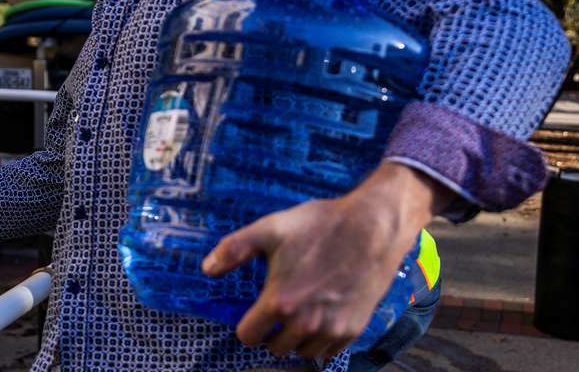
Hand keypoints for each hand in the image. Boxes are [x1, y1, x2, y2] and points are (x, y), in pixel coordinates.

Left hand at [200, 163, 450, 360]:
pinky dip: (320, 342)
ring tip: (298, 313)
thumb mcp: (270, 229)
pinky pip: (328, 352)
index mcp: (280, 302)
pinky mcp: (353, 330)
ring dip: (295, 339)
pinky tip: (319, 318)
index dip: (247, 325)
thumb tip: (207, 269)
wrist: (372, 228)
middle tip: (277, 309)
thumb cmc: (319, 226)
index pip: (248, 337)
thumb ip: (233, 250)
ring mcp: (332, 329)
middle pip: (275, 348)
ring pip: (301, 352)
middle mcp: (306, 323)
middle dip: (271, 332)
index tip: (252, 312)